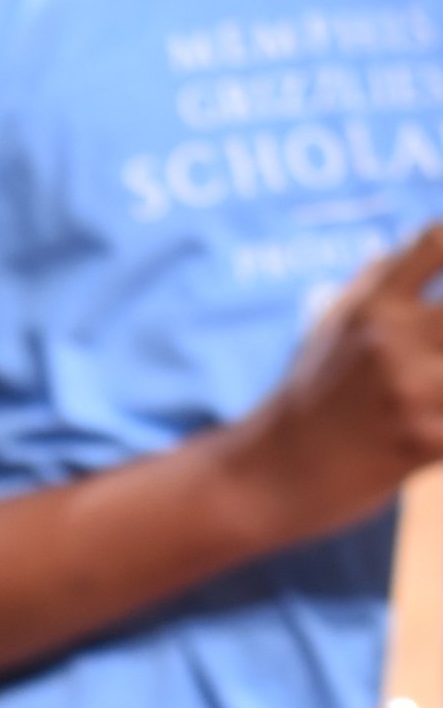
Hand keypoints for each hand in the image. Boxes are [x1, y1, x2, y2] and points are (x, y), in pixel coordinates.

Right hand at [210, 221, 442, 551]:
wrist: (280, 470)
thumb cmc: (315, 392)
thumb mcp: (335, 321)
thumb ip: (383, 279)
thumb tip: (433, 237)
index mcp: (373, 303)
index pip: (438, 243)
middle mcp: (389, 338)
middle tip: (441, 355)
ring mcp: (407, 389)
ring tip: (437, 386)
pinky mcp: (423, 441)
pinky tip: (439, 428)